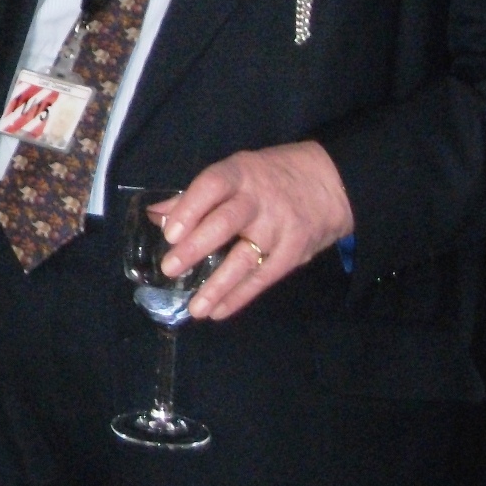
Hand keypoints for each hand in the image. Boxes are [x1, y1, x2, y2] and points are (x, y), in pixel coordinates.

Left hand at [151, 140, 354, 321]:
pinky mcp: (294, 252)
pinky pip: (264, 278)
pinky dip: (240, 297)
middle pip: (225, 223)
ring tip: (194, 307)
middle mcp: (258, 201)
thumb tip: (154, 215)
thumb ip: (194, 196)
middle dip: (196, 247)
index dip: (190, 208)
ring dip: (217, 285)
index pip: (211, 186)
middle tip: (170, 268)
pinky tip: (219, 311)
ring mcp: (278, 228)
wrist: (330, 182)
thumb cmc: (268, 177)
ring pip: (245, 259)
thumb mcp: (234, 173)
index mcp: (239, 174)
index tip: (169, 233)